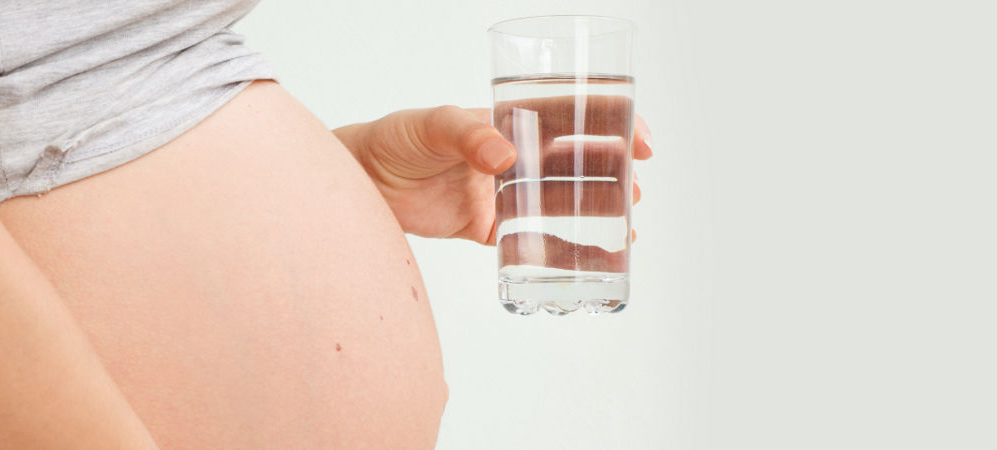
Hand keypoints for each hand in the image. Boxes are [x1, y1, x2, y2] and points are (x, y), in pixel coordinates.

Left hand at [333, 105, 653, 244]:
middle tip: (639, 187)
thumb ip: (466, 136)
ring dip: (596, 211)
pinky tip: (590, 257)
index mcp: (504, 122)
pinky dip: (562, 248)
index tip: (638, 140)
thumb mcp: (428, 127)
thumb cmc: (391, 141)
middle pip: (573, 161)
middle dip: (611, 171)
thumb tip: (505, 156)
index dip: (607, 124)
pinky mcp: (487, 228)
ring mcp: (502, 193)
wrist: (357, 184)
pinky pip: (532, 239)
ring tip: (629, 225)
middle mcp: (510, 156)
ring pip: (560, 201)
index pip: (567, 116)